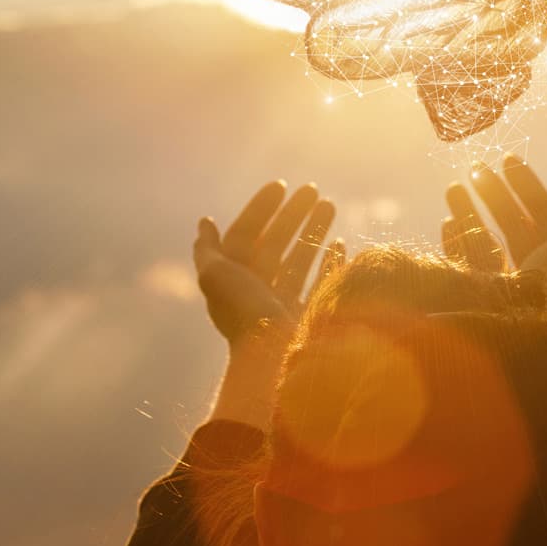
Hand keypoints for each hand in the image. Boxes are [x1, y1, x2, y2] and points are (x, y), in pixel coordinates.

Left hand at [194, 181, 344, 345]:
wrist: (275, 359)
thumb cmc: (244, 315)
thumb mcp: (215, 276)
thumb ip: (208, 251)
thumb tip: (205, 224)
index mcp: (235, 280)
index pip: (247, 234)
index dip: (260, 209)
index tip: (281, 186)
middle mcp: (259, 291)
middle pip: (276, 243)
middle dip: (293, 215)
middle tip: (313, 189)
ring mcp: (287, 304)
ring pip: (301, 258)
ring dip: (314, 231)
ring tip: (330, 204)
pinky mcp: (311, 316)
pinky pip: (323, 283)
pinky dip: (331, 262)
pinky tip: (341, 242)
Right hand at [442, 155, 546, 317]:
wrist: (510, 339)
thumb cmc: (542, 295)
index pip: (541, 217)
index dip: (527, 187)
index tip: (508, 160)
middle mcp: (526, 275)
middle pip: (510, 225)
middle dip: (495, 194)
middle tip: (475, 166)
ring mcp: (497, 286)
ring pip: (482, 238)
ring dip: (468, 210)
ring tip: (452, 185)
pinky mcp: (471, 297)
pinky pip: (461, 262)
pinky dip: (455, 239)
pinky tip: (447, 220)